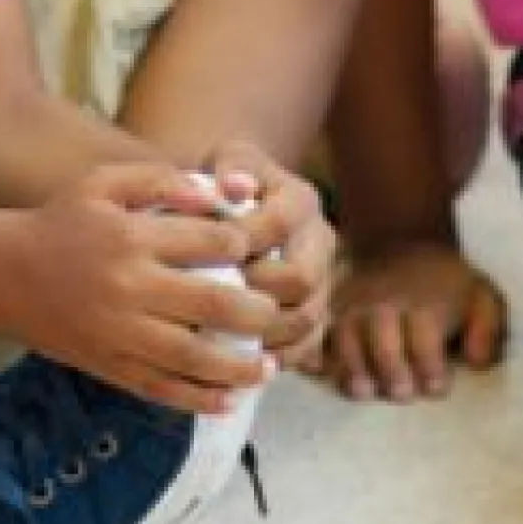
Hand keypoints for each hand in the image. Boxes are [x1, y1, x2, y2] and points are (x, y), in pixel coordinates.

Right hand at [0, 161, 271, 413]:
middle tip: (280, 314)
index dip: (245, 248)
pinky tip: (227, 400)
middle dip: (258, 313)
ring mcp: (119, 332)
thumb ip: (161, 179)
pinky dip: (196, 399)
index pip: (210, 244)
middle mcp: (130, 287)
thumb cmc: (59, 220)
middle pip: (214, 305)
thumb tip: (218, 195)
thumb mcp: (103, 182)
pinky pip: (159, 388)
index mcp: (133, 237)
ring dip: (239, 367)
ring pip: (194, 357)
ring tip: (269, 368)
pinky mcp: (107, 364)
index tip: (259, 252)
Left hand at [196, 143, 336, 366]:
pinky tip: (236, 362)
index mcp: (301, 201)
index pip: (279, 225)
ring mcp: (323, 283)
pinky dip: (272, 359)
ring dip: (262, 332)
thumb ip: (229, 167)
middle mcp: (321, 242)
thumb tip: (234, 185)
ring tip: (219, 336)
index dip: (241, 241)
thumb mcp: (225, 161)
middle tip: (208, 301)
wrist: (236, 207)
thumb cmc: (223, 183)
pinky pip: (305, 348)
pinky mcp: (315, 317)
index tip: (199, 251)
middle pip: (301, 280)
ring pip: (305, 320)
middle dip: (253, 293)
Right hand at [320, 239, 508, 403]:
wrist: (401, 243)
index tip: (436, 388)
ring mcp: (354, 307)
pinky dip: (319, 354)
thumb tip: (475, 362)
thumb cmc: (446, 283)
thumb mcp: (482, 298)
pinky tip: (327, 372)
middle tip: (402, 394)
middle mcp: (384, 305)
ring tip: (363, 392)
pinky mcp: (332, 311)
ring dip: (353, 370)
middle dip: (392, 373)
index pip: (425, 342)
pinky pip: (320, 334)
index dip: (431, 370)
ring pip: (345, 341)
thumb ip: (487, 331)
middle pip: (382, 343)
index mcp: (424, 304)